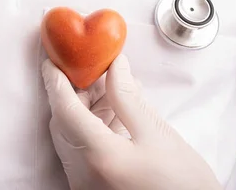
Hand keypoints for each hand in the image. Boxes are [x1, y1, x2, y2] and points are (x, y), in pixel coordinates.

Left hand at [41, 55, 222, 189]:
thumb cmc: (182, 185)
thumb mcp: (158, 134)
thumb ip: (129, 97)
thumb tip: (114, 66)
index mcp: (99, 156)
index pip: (65, 108)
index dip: (56, 80)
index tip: (53, 59)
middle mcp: (83, 174)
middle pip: (64, 123)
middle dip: (74, 93)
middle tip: (91, 71)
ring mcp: (85, 185)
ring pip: (72, 136)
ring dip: (85, 110)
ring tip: (111, 89)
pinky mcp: (92, 188)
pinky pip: (81, 151)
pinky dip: (91, 129)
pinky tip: (114, 113)